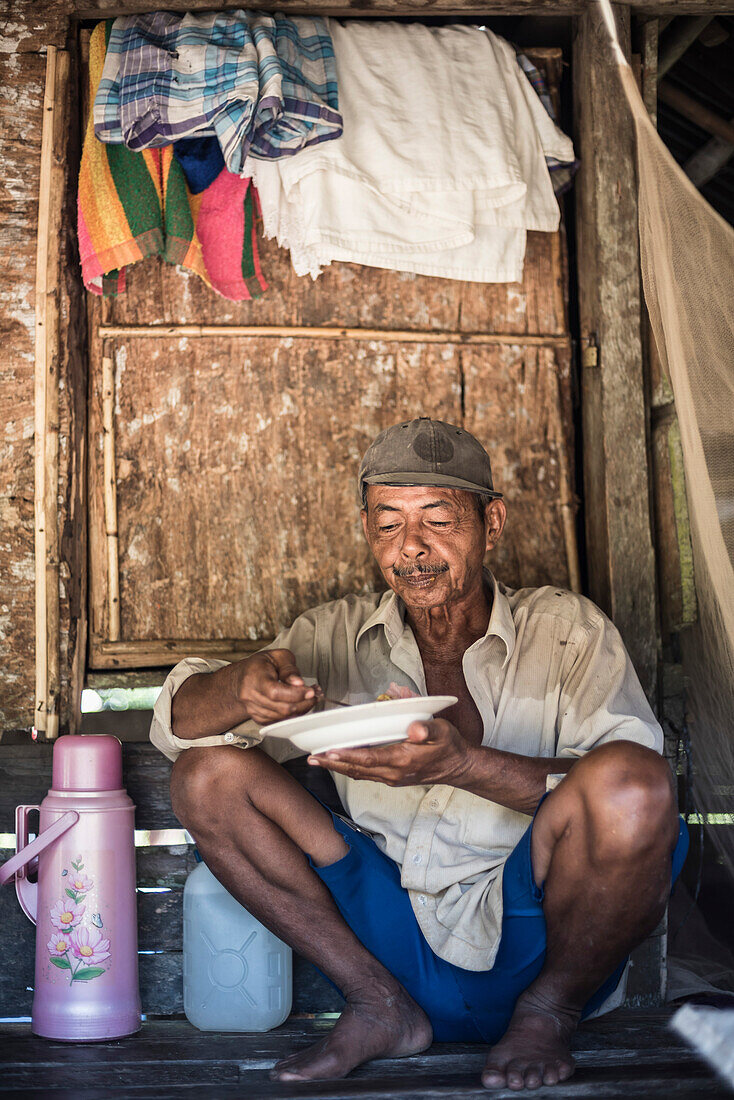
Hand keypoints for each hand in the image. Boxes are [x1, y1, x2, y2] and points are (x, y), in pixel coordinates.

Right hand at [236, 649, 316, 724]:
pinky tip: (298, 705)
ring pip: (281, 717)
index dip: (296, 694)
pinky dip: (292, 715)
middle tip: (315, 694)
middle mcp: (250, 695)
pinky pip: (278, 721)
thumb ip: (289, 669)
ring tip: (308, 698)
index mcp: (254, 677)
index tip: (310, 691)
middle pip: (281, 708)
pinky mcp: (257, 718)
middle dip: (303, 703)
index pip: (275, 692)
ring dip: (300, 709)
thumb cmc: (261, 664)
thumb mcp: (278, 656)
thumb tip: (298, 683)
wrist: (243, 676)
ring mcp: (252, 709)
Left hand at [308, 718, 474, 787]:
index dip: (347, 755)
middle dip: (333, 764)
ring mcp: (392, 778)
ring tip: (317, 761)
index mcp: (402, 759)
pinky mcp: (392, 778)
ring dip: (337, 768)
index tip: (328, 751)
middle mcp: (393, 772)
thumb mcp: (442, 731)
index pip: (368, 758)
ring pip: (358, 774)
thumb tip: (415, 729)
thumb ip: (427, 729)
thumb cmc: (449, 746)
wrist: (459, 767)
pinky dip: (349, 769)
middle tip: (311, 758)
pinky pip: (365, 775)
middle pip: (356, 769)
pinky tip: (339, 763)